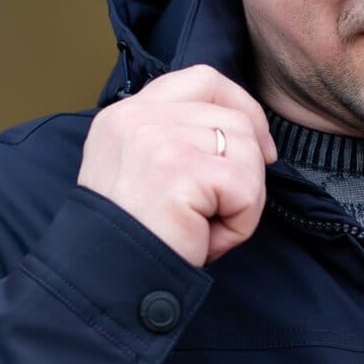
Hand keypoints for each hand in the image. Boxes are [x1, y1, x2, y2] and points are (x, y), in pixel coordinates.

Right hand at [77, 66, 276, 268]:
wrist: (105, 284)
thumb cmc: (133, 240)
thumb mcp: (142, 175)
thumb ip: (175, 141)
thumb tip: (245, 133)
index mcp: (125, 115)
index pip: (203, 79)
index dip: (241, 107)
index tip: (258, 147)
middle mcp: (137, 117)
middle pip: (234, 118)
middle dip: (248, 166)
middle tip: (225, 207)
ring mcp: (157, 139)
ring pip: (247, 151)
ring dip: (242, 200)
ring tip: (204, 228)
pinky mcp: (180, 170)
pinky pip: (246, 189)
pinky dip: (240, 223)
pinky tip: (205, 239)